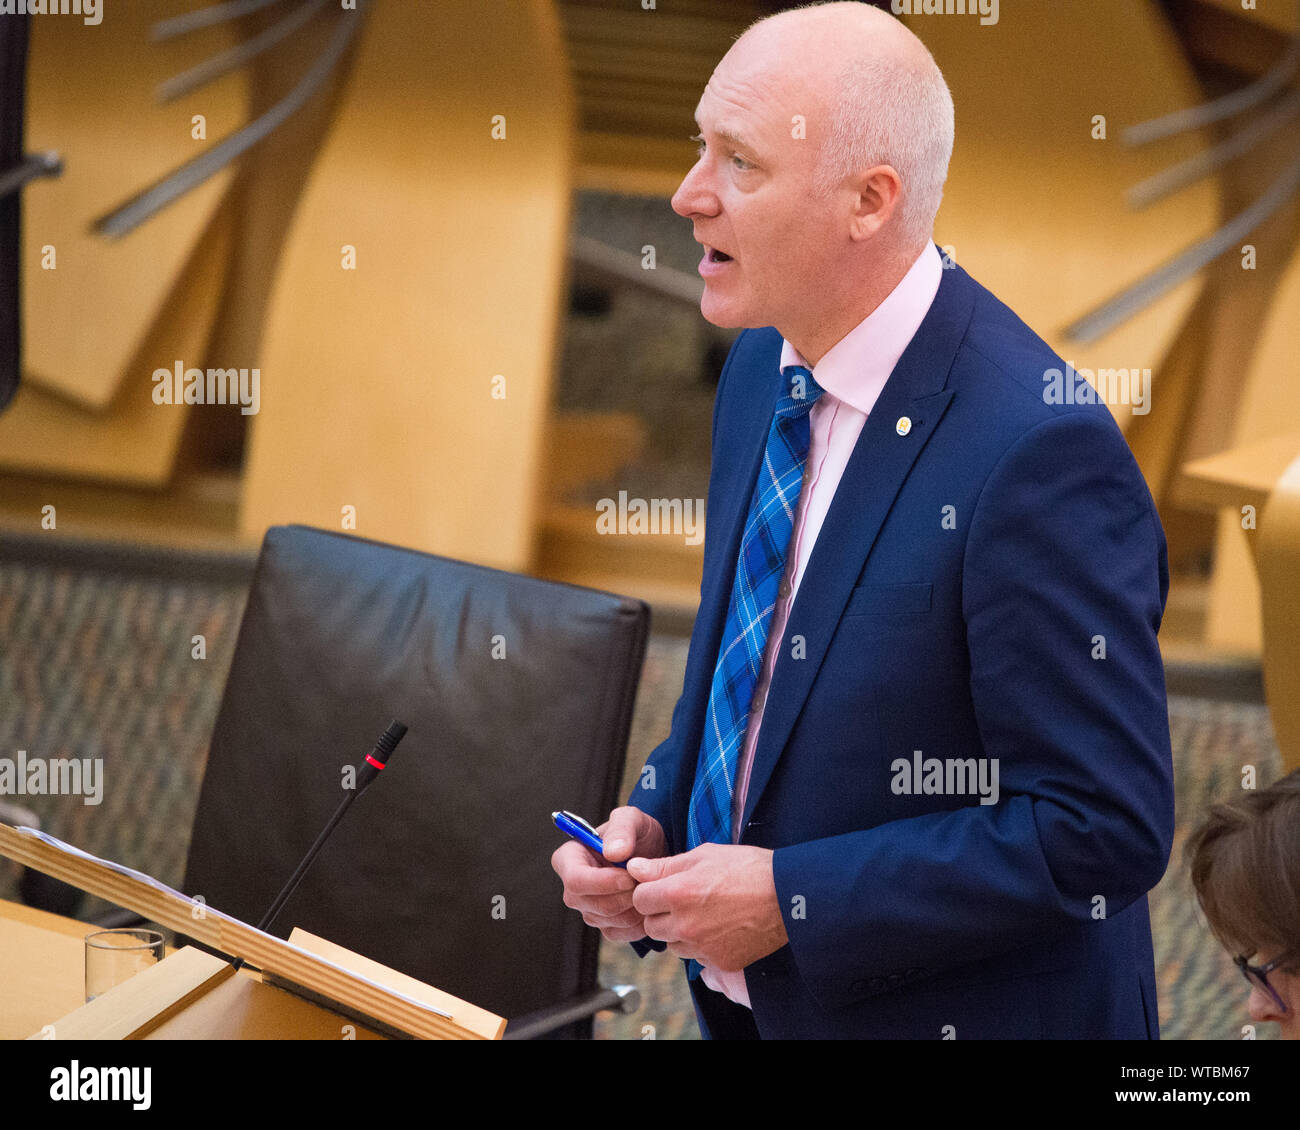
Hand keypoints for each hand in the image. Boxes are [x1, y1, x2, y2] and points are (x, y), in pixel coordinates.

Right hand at [551, 807, 664, 942]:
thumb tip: (612, 852)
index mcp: (568, 858)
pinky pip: (620, 933)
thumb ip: (622, 829)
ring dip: (634, 908)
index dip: (603, 882)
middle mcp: (573, 888)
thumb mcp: (632, 819)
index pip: (576, 879)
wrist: (654, 854)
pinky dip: (638, 923)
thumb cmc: (636, 832)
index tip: (630, 876)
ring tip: (649, 888)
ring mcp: (588, 909)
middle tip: (647, 882)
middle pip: (592, 905)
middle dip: (624, 896)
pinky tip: (648, 903)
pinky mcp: (605, 926)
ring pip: (609, 921)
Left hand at [628, 844, 786, 970]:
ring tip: (704, 913)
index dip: (649, 890)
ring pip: (672, 945)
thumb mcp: (704, 855)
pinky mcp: (719, 962)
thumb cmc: (748, 868)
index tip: (663, 886)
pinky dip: (702, 945)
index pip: (639, 899)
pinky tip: (720, 928)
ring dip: (679, 932)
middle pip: (651, 926)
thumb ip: (665, 865)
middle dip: (660, 913)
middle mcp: (685, 925)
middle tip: (683, 899)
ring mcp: (702, 947)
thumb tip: (634, 867)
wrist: (788, 896)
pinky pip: (696, 957)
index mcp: (678, 893)